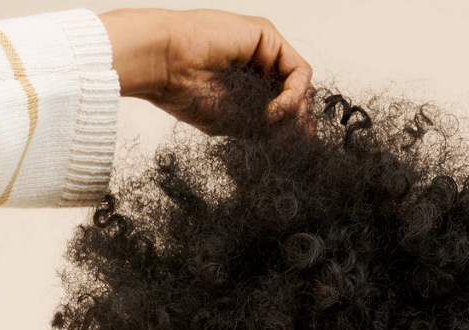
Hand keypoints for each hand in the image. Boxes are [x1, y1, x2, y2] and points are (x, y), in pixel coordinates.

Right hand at [100, 8, 311, 129]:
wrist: (165, 65)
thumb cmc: (185, 92)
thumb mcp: (234, 123)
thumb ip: (264, 128)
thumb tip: (297, 138)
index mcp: (249, 88)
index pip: (285, 111)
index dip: (291, 134)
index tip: (283, 153)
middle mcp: (260, 68)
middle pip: (299, 98)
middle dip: (297, 126)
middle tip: (283, 143)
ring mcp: (265, 52)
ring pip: (302, 85)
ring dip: (296, 114)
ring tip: (273, 126)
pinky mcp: (268, 38)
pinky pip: (299, 71)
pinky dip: (293, 96)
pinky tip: (275, 110)